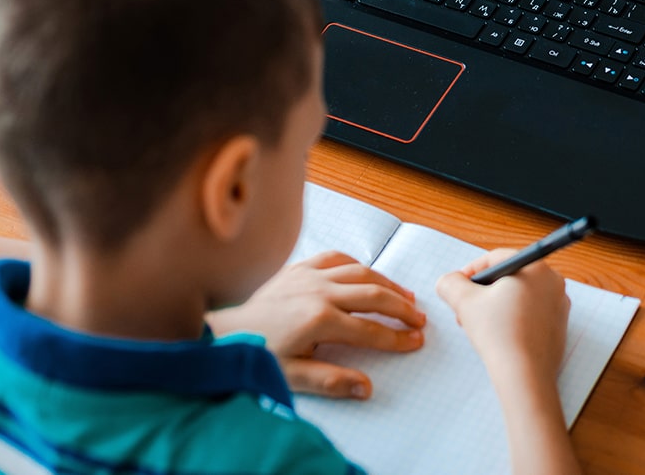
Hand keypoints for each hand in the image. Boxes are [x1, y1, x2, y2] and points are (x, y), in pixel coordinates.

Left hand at [207, 250, 424, 399]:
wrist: (224, 328)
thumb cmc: (257, 352)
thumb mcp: (291, 375)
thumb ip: (330, 381)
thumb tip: (366, 388)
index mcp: (319, 320)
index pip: (370, 329)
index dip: (397, 336)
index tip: (416, 340)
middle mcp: (319, 291)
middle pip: (373, 293)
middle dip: (401, 307)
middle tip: (420, 319)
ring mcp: (309, 274)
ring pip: (360, 271)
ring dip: (387, 282)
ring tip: (406, 296)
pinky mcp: (299, 265)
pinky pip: (336, 256)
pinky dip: (357, 263)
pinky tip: (368, 272)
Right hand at [438, 254, 578, 474]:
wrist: (524, 378)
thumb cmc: (497, 334)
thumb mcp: (464, 301)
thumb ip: (451, 283)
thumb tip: (448, 281)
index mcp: (535, 267)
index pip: (496, 257)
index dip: (472, 270)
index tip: (458, 286)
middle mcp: (553, 282)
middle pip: (509, 276)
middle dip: (483, 290)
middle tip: (466, 307)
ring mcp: (560, 307)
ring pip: (519, 296)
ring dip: (496, 305)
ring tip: (478, 324)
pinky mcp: (560, 329)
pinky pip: (531, 314)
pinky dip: (512, 319)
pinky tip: (498, 337)